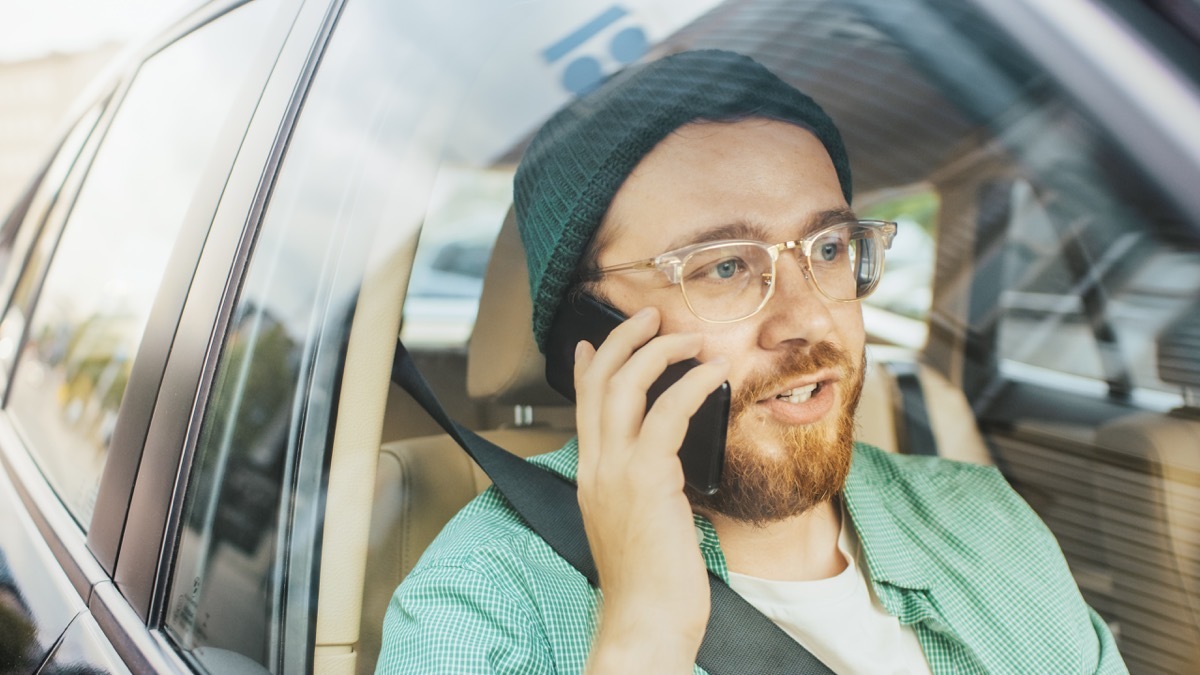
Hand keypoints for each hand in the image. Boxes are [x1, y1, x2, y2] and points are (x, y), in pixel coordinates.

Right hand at [574, 306, 729, 673]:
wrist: (645, 624)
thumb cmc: (650, 586)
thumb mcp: (636, 526)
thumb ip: (642, 489)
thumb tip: (665, 467)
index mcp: (590, 477)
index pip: (582, 407)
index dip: (585, 367)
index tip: (591, 342)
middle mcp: (595, 467)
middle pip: (599, 382)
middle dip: (624, 339)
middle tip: (652, 316)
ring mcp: (615, 471)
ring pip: (625, 385)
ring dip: (659, 350)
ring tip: (689, 336)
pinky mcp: (647, 479)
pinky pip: (667, 414)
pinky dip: (691, 385)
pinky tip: (714, 373)